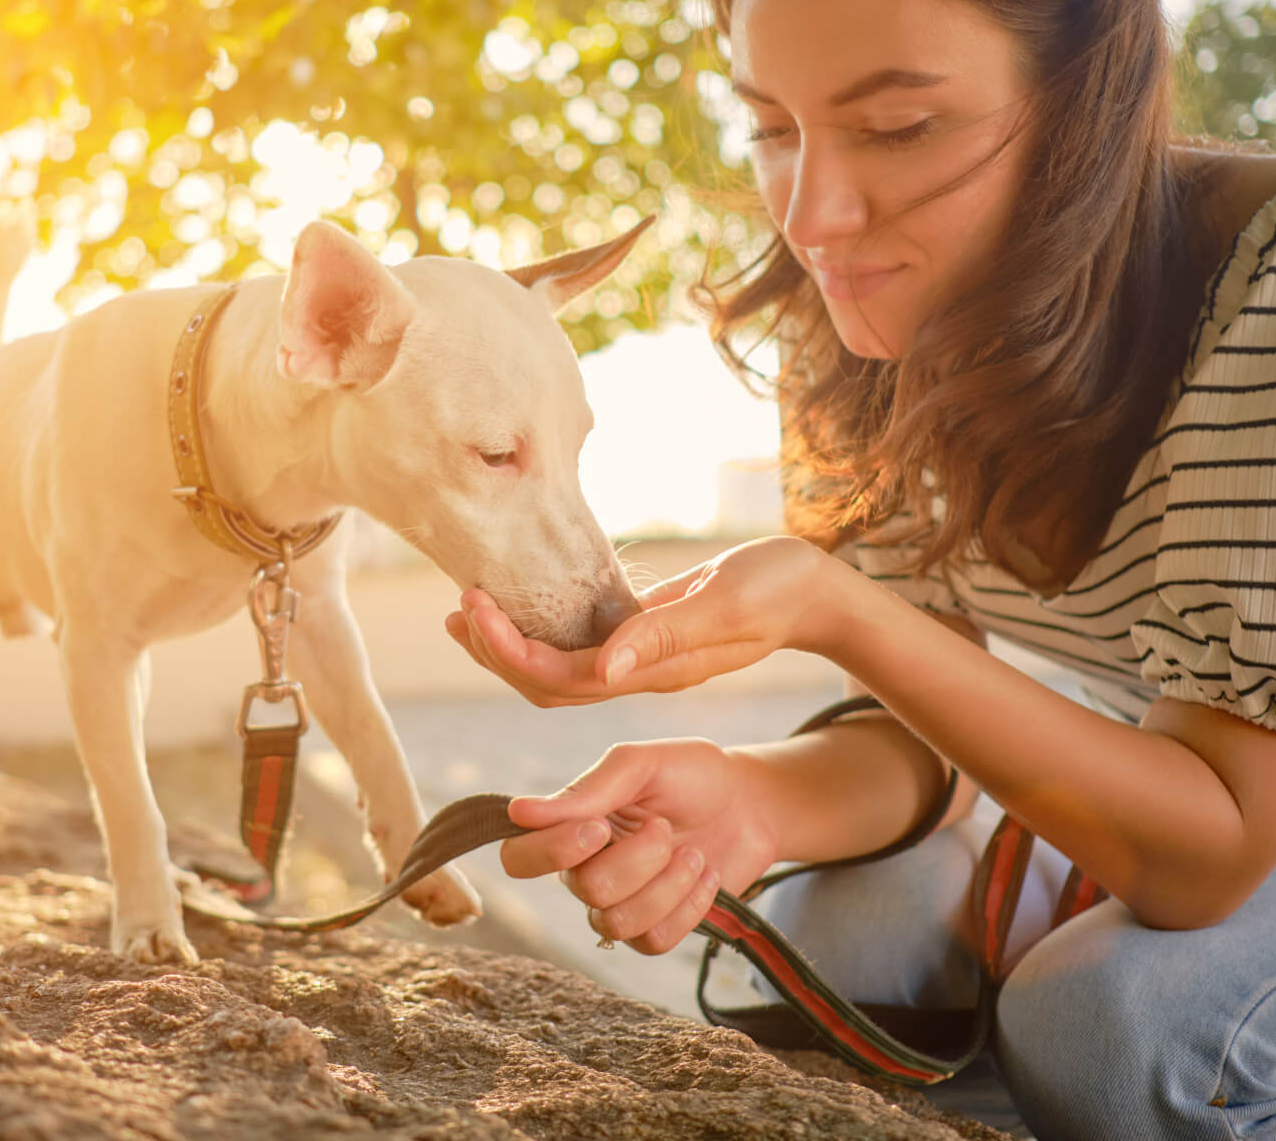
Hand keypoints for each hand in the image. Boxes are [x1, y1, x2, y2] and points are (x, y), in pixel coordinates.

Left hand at [444, 535, 838, 706]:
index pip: (565, 678)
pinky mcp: (645, 637)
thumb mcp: (727, 606)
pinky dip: (541, 629)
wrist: (816, 593)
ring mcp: (642, 659)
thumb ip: (667, 635)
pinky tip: (518, 604)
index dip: (512, 651)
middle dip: (497, 652)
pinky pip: (579, 645)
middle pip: (550, 685)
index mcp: (656, 672)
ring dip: (509, 645)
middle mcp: (641, 674)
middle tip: (459, 609)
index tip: (475, 607)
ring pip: (560, 669)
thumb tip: (607, 667)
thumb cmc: (779, 589)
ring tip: (467, 610)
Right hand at [498, 739, 784, 954]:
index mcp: (570, 826)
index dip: (553, 851)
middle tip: (664, 827)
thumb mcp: (641, 765)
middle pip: (584, 890)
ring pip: (617, 923)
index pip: (519, 858)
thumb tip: (518, 812)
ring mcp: (620, 903)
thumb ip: (586, 790)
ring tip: (693, 853)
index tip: (600, 827)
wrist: (750, 803)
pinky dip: (689, 906)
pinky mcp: (656, 928)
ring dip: (667, 884)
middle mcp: (584, 869)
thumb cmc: (691, 774)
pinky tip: (706, 875)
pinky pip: (653, 941)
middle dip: (637, 859)